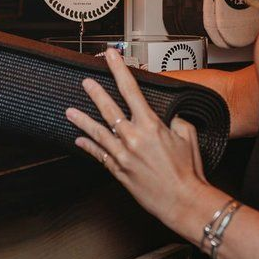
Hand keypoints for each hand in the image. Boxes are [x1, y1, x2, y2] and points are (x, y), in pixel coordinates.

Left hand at [64, 48, 210, 225]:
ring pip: (97, 132)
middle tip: (86, 82)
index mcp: (150, 125)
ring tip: (70, 111)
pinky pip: (99, 155)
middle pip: (108, 108)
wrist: (183, 201)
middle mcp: (132, 138)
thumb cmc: (188, 172)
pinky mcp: (118, 171)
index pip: (130, 89)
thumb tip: (169, 117)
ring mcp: (122, 155)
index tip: (111, 57)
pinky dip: (89, 147)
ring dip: (82, 120)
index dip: (119, 70)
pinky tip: (79, 140)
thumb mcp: (188, 136)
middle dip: (96, 92)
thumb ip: (176, 120)